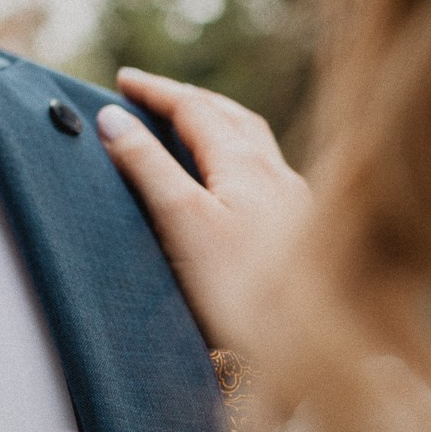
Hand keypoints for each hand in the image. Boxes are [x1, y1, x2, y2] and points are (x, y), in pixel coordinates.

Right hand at [97, 67, 309, 358]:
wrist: (319, 352)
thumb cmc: (246, 291)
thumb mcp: (182, 221)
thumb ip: (147, 166)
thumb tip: (112, 116)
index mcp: (245, 164)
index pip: (194, 108)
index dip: (156, 91)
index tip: (122, 79)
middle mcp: (276, 175)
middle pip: (230, 117)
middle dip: (188, 100)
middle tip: (153, 95)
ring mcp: (297, 203)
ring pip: (255, 144)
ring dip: (220, 124)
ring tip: (194, 126)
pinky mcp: (304, 234)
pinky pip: (268, 173)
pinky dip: (240, 157)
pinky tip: (240, 185)